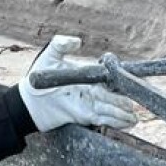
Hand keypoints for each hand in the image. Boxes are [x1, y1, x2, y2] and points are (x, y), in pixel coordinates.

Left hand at [17, 35, 138, 131]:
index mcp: (88, 77)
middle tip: (137, 102)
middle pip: (114, 96)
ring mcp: (89, 105)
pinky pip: (103, 119)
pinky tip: (127, 123)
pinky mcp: (84, 116)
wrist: (28, 101)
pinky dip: (115, 121)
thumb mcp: (50, 55)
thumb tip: (78, 42)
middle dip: (126, 100)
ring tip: (134, 116)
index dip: (122, 81)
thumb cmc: (38, 78)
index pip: (110, 78)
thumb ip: (62, 44)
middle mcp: (91, 91)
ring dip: (123, 113)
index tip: (133, 81)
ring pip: (111, 109)